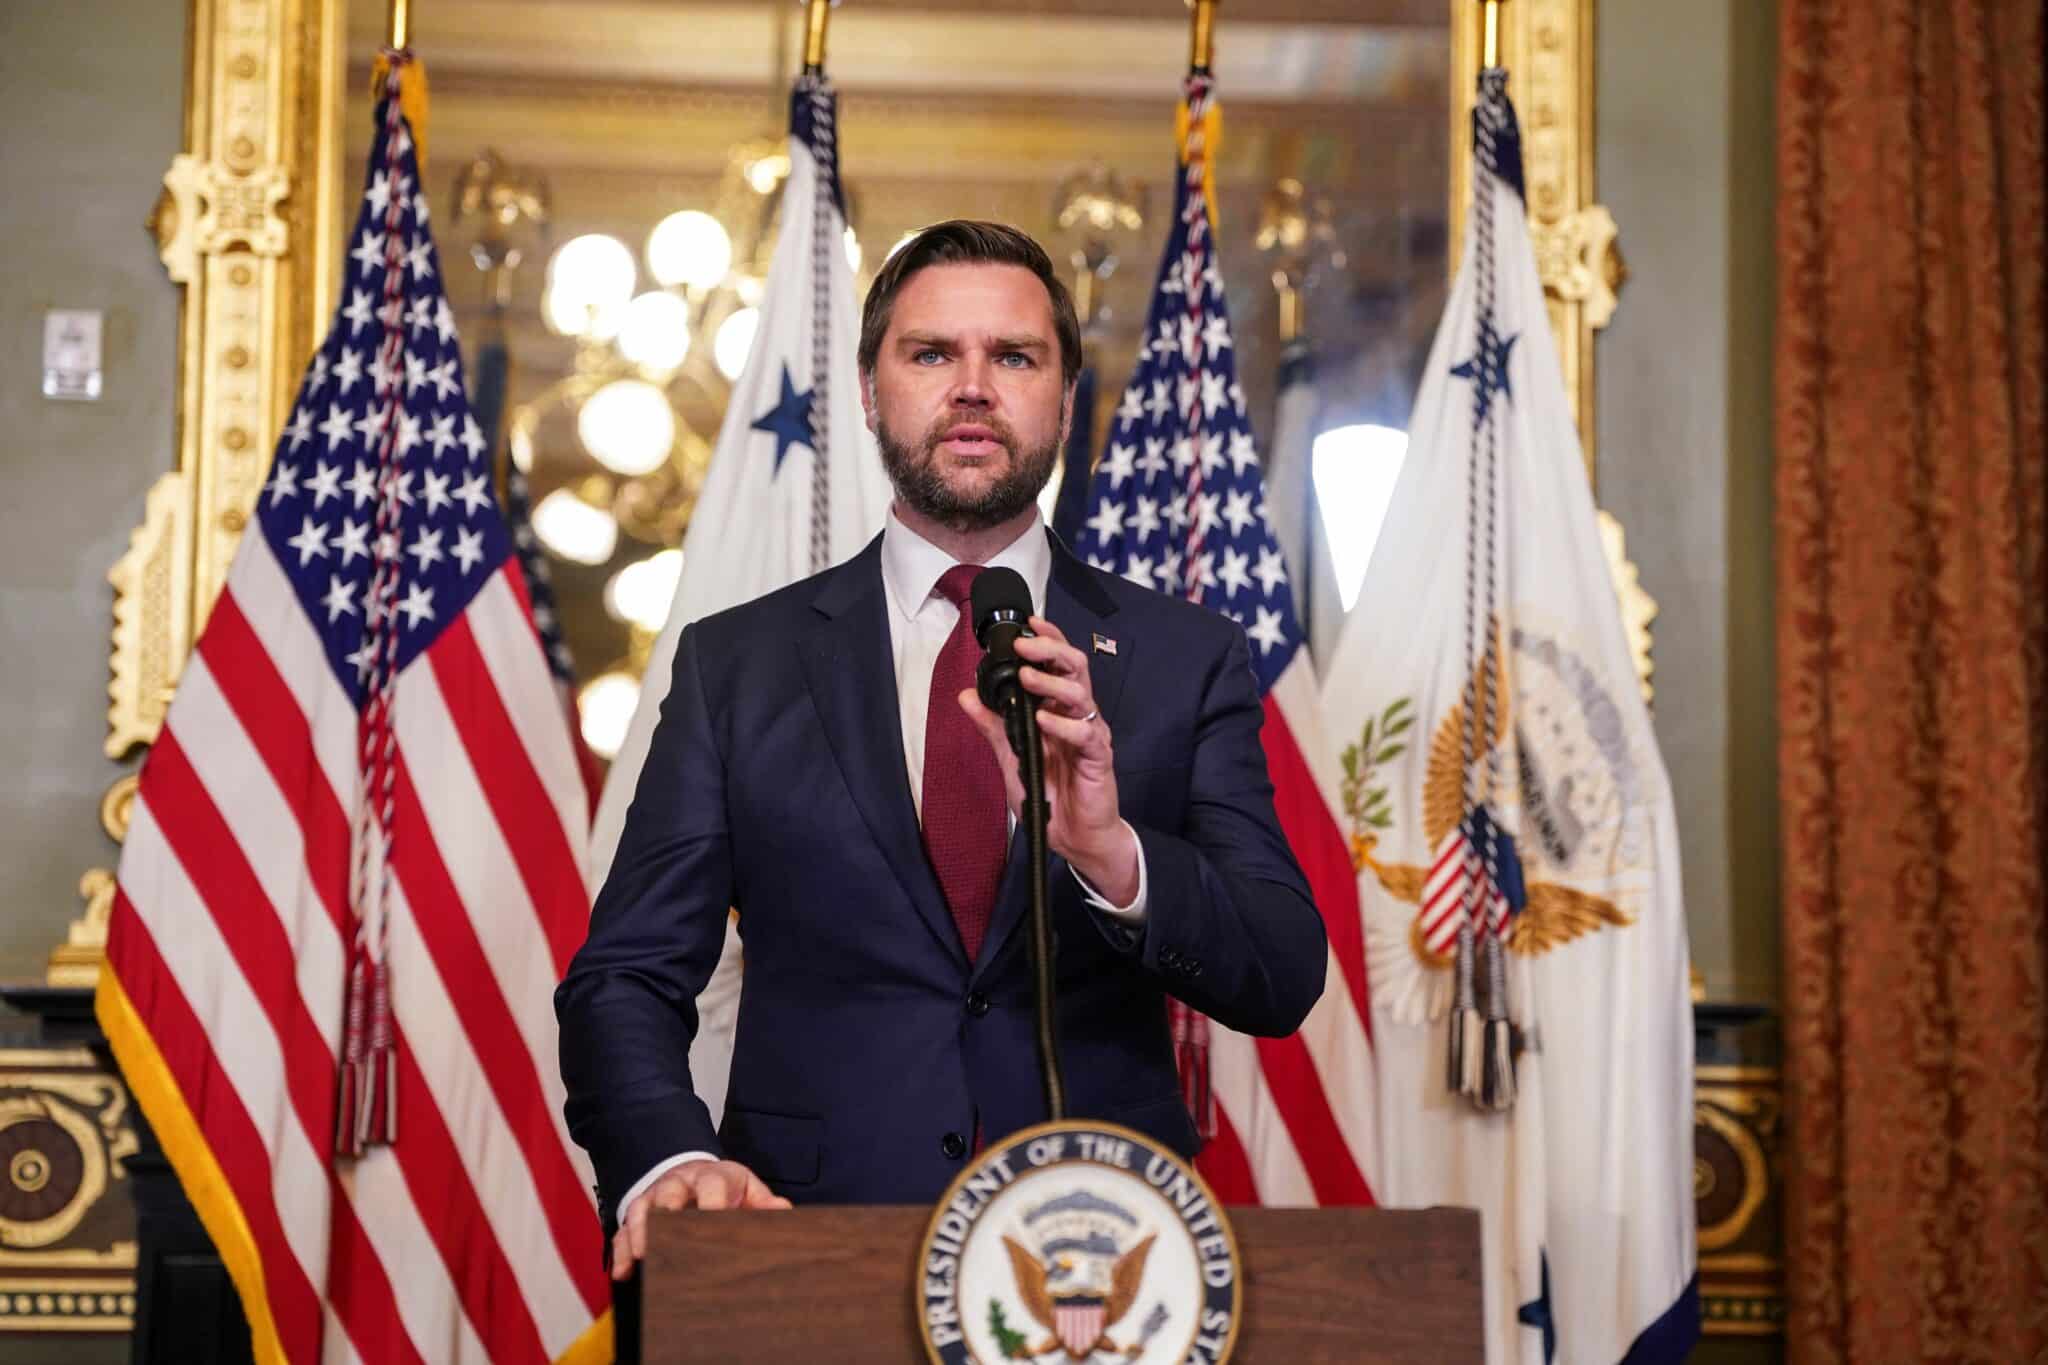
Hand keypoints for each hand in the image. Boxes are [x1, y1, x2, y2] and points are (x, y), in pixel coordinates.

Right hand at [609, 1159, 790, 1279]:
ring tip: (641, 1256)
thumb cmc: (723, 1187)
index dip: (712, 1202)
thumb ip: (764, 1202)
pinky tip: (624, 1272)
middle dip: (667, 1214)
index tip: (715, 1220)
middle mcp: (679, 1184)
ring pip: (641, 1210)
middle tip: (668, 1239)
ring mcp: (655, 1198)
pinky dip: (622, 1250)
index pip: (711, 1184)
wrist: (693, 1172)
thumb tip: (784, 1211)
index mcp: (711, 1176)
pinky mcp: (638, 1215)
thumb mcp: (747, 1188)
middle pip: (669, 1192)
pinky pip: (623, 1230)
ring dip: (639, 1233)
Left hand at [958, 615, 1138, 904]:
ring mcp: (1091, 734)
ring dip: (1051, 683)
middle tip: (1025, 646)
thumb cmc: (1049, 795)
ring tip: (1026, 679)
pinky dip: (1063, 726)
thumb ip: (993, 726)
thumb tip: (966, 695)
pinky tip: (1044, 722)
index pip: (1058, 664)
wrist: (1075, 836)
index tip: (1027, 624)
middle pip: (1074, 668)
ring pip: (1081, 695)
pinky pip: (1085, 734)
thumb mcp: (1011, 757)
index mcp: (1059, 710)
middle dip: (1050, 650)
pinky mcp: (1099, 758)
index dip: (1047, 640)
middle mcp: (1077, 716)